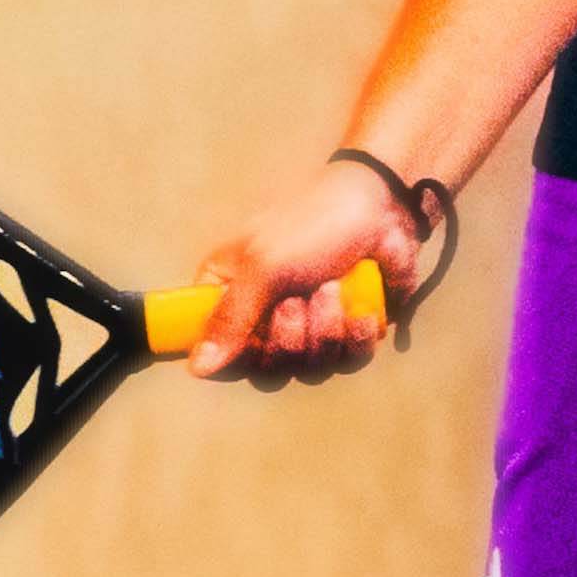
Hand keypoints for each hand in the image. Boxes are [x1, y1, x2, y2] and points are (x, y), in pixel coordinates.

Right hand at [184, 161, 426, 390]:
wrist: (381, 205)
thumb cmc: (312, 223)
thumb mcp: (262, 266)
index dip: (239, 359)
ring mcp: (309, 326)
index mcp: (229, 295)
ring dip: (324, 332)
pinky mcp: (349, 330)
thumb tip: (196, 369)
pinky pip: (349, 361)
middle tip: (298, 300)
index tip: (257, 337)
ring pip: (309, 368)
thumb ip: (229, 319)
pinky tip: (360, 309)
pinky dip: (356, 337)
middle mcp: (264, 317)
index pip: (219, 356)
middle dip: (289, 338)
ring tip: (332, 288)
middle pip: (266, 370)